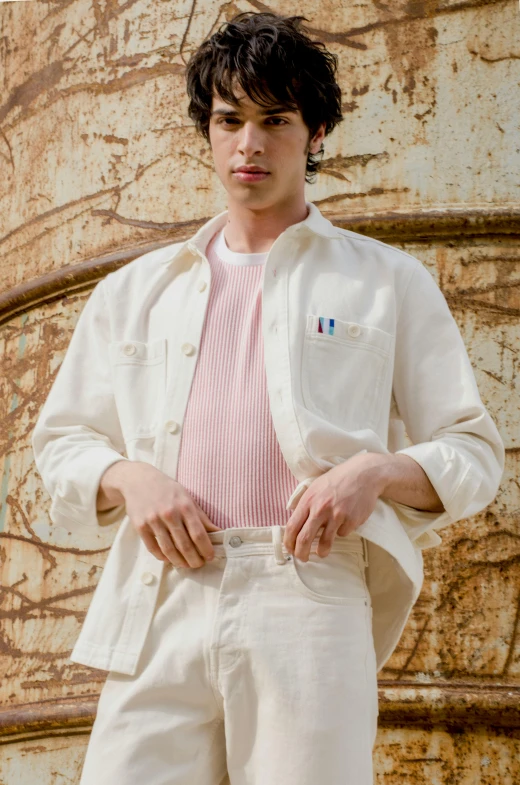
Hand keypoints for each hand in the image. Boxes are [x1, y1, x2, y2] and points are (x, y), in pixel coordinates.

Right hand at [105, 462, 220, 567]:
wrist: (138, 480)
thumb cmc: (167, 489)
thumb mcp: (187, 497)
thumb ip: (202, 517)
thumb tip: (218, 532)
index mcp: (184, 506)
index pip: (198, 534)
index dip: (206, 549)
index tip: (210, 557)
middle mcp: (169, 513)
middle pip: (184, 545)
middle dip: (194, 559)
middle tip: (199, 565)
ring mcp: (153, 520)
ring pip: (169, 550)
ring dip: (179, 562)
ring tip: (186, 565)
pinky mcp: (140, 526)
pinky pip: (153, 548)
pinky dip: (162, 557)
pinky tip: (169, 559)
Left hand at [283, 454, 384, 561]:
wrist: (364, 474)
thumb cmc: (338, 480)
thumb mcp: (316, 486)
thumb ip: (306, 504)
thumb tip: (296, 523)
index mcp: (308, 500)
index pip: (292, 526)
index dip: (288, 542)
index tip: (290, 549)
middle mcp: (320, 509)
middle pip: (304, 539)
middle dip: (301, 553)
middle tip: (303, 558)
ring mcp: (337, 515)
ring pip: (324, 543)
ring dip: (321, 552)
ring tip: (321, 553)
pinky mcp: (352, 521)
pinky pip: (342, 533)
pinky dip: (341, 531)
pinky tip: (345, 521)